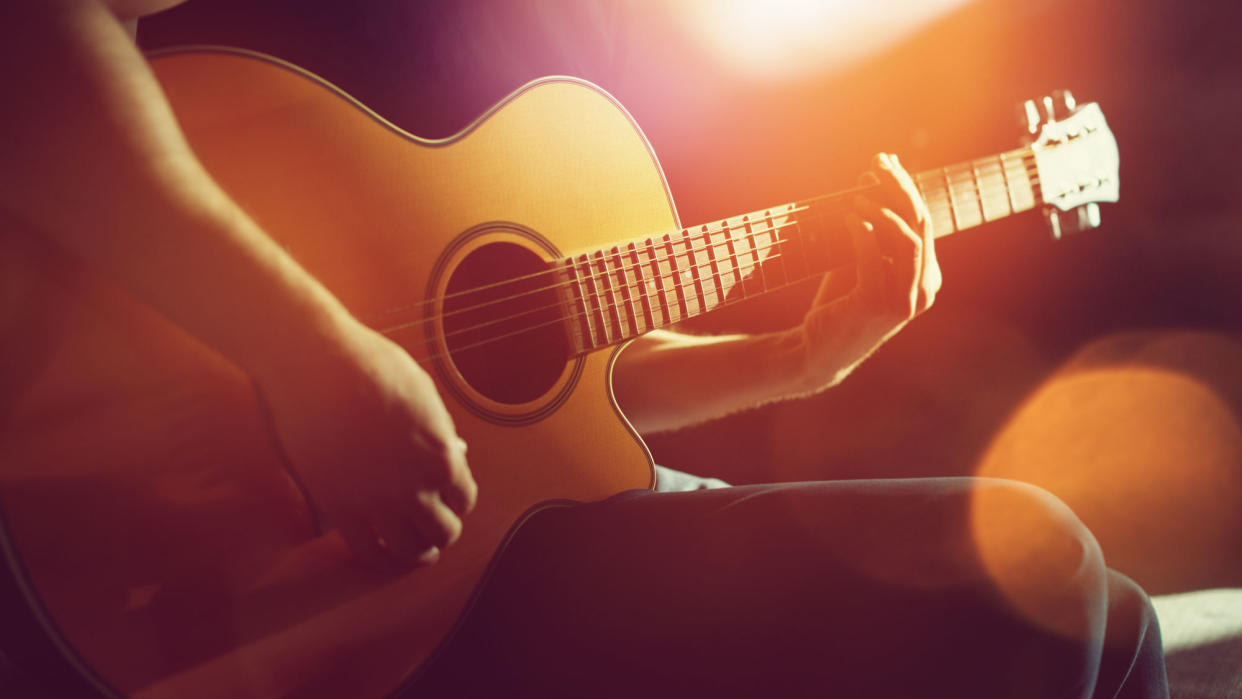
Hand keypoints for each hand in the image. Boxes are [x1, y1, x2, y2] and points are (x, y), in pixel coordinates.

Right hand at [255, 321, 477, 569]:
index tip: (448, 502)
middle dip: (442, 532)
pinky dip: (378, 557)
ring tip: (415, 551)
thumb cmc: (369, 367)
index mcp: (442, 456)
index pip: (464, 499)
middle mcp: (416, 486)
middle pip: (443, 532)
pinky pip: (366, 551)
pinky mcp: (339, 508)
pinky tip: (379, 550)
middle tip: (434, 531)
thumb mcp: (422, 395)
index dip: (457, 502)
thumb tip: (450, 453)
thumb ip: (437, 431)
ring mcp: (378, 502)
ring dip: (416, 553)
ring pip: (409, 550)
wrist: (315, 364)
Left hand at [795, 152, 939, 389]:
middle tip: (878, 165)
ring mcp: (903, 301)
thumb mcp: (862, 262)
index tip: (885, 163)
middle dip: (900, 189)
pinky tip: (849, 216)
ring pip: (906, 240)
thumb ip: (873, 230)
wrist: (818, 350)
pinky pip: (874, 259)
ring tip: (858, 194)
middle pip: (920, 225)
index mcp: (927, 278)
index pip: (925, 223)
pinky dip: (863, 233)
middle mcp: (923, 290)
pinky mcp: (876, 306)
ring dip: (883, 210)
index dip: (907, 188)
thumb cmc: (840, 304)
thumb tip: (872, 181)